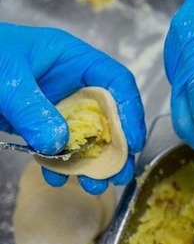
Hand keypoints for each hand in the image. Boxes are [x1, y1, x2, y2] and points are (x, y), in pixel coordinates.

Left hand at [0, 23, 145, 193]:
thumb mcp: (6, 78)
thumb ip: (32, 109)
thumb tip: (58, 143)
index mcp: (70, 58)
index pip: (115, 82)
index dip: (129, 111)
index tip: (131, 142)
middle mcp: (68, 82)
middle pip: (106, 114)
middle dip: (115, 146)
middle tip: (119, 173)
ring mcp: (52, 103)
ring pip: (83, 135)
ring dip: (90, 162)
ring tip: (93, 185)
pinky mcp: (35, 122)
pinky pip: (55, 145)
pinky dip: (57, 163)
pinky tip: (55, 177)